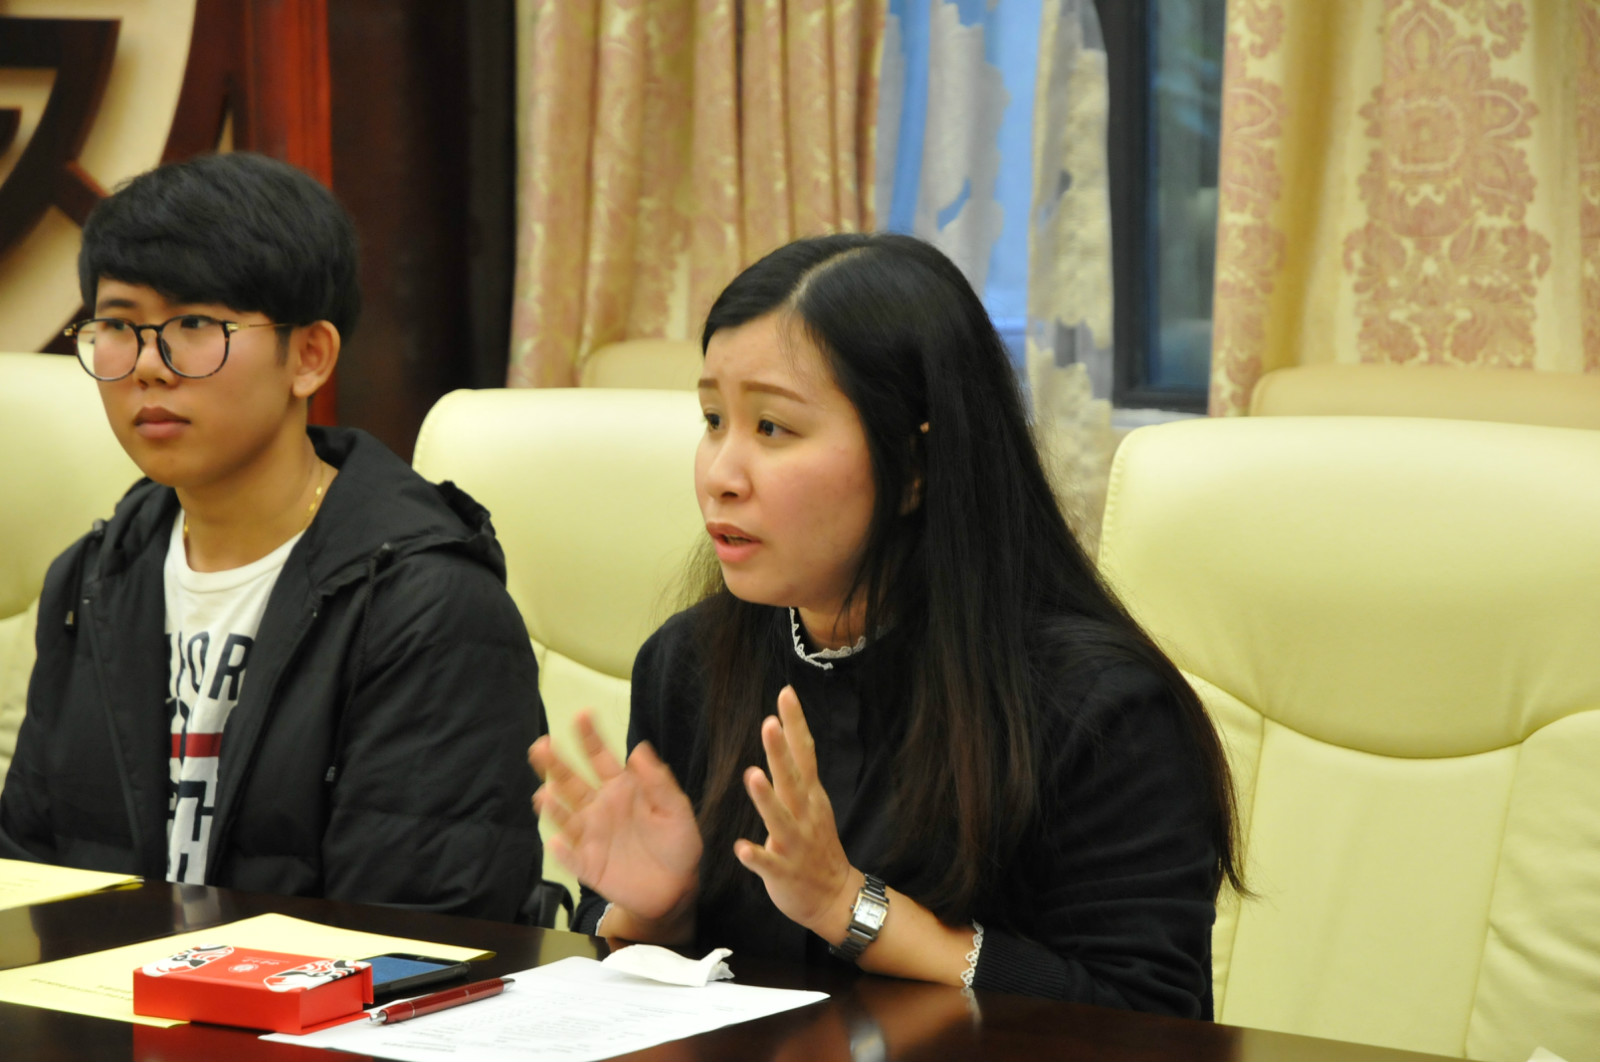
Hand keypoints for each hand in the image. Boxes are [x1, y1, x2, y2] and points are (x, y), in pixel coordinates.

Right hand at [529, 711, 700, 921]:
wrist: (676, 888)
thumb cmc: (677, 843)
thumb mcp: (676, 810)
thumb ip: (659, 782)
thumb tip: (639, 748)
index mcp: (621, 789)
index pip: (600, 758)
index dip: (590, 737)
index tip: (581, 714)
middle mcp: (600, 808)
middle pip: (571, 782)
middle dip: (555, 764)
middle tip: (541, 745)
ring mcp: (591, 836)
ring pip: (565, 817)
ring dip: (553, 806)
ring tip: (544, 794)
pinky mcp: (588, 865)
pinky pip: (571, 857)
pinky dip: (562, 852)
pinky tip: (555, 843)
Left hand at [735, 685, 858, 941]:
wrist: (836, 898)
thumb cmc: (816, 846)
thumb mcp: (812, 803)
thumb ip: (797, 772)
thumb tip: (784, 733)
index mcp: (809, 796)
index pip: (804, 753)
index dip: (795, 724)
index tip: (786, 693)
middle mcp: (805, 815)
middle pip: (793, 778)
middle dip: (781, 751)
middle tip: (769, 722)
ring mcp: (796, 844)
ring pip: (779, 818)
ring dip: (766, 798)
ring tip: (753, 775)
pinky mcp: (785, 872)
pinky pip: (769, 864)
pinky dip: (756, 856)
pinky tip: (741, 848)